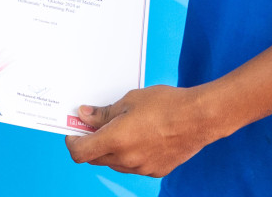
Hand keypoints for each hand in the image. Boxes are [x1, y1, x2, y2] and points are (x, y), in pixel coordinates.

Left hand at [64, 85, 220, 177]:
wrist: (199, 118)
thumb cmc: (165, 104)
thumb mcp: (130, 100)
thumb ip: (104, 112)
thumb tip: (85, 116)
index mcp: (115, 140)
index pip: (80, 152)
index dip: (72, 141)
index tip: (74, 130)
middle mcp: (126, 159)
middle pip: (96, 158)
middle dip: (92, 143)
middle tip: (96, 124)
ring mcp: (141, 168)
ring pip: (115, 162)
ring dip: (111, 149)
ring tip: (124, 127)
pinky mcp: (156, 171)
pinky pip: (134, 165)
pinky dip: (131, 154)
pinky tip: (142, 136)